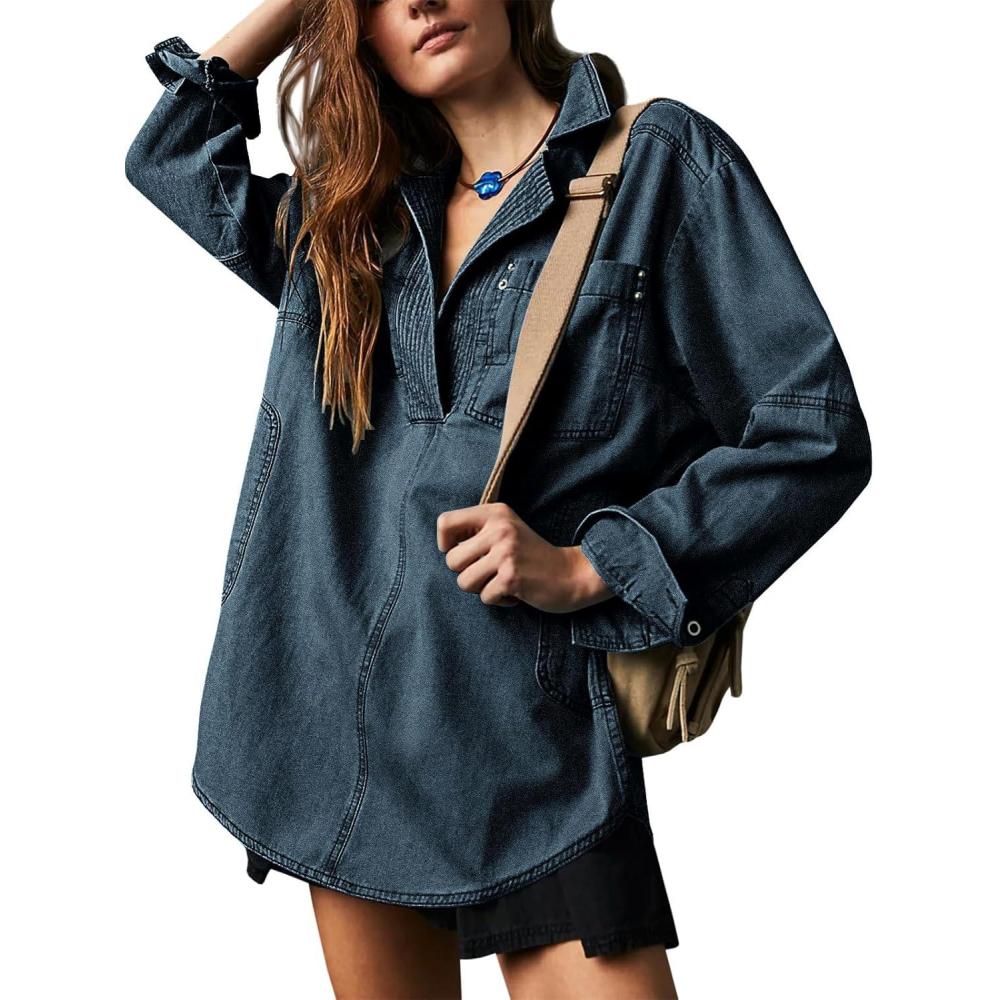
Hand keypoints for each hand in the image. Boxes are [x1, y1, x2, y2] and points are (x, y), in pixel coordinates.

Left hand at [437, 502, 613, 610]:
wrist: (571, 573)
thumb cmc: (532, 555)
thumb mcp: (507, 530)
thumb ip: (478, 531)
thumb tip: (443, 546)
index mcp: (495, 513)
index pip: (445, 522)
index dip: (445, 543)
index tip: (464, 553)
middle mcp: (499, 529)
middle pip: (452, 560)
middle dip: (467, 573)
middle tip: (491, 572)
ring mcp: (506, 553)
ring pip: (464, 582)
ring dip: (481, 589)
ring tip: (502, 581)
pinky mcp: (512, 578)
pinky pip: (484, 597)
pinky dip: (498, 600)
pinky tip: (516, 591)